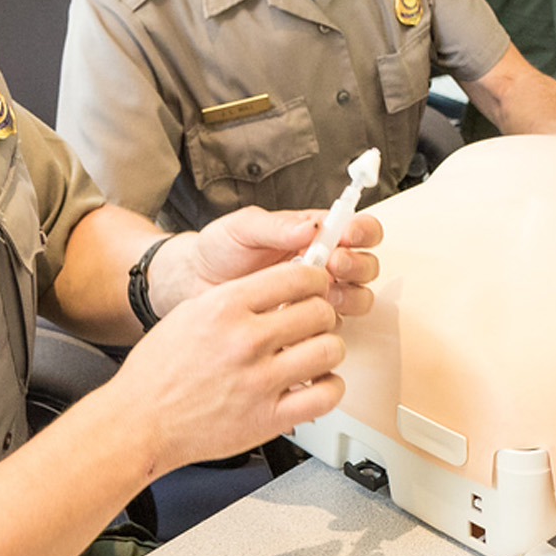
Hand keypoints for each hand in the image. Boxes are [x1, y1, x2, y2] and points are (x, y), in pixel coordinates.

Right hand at [109, 260, 347, 472]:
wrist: (140, 421)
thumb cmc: (159, 372)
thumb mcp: (191, 314)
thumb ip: (236, 298)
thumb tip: (279, 286)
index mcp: (225, 307)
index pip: (298, 277)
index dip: (316, 279)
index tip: (316, 287)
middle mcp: (245, 341)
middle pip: (319, 311)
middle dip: (322, 314)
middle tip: (315, 321)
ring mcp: (259, 381)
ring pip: (329, 350)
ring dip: (329, 349)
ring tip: (316, 353)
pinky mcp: (268, 418)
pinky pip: (325, 396)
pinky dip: (329, 388)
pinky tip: (316, 385)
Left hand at [152, 206, 381, 317]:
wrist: (190, 286)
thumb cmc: (217, 252)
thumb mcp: (241, 228)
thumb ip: (275, 226)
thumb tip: (309, 226)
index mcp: (313, 235)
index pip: (357, 229)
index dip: (362, 232)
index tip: (348, 235)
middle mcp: (321, 266)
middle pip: (365, 267)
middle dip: (356, 265)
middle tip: (333, 264)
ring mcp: (314, 298)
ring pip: (356, 299)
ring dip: (347, 296)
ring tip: (320, 294)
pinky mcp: (302, 327)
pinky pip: (329, 330)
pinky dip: (323, 327)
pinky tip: (301, 319)